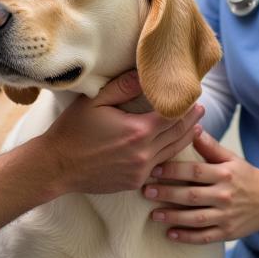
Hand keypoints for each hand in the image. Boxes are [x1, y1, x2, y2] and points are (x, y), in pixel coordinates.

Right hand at [44, 71, 204, 197]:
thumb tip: (145, 74)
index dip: (185, 104)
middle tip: (201, 108)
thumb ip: (123, 87)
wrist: (57, 167)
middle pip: (178, 134)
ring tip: (195, 127)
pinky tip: (172, 148)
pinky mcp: (135, 182)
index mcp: (138, 131)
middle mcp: (145, 153)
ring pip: (173, 153)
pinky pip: (160, 167)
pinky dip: (170, 155)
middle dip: (191, 120)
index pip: (173, 115)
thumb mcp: (95, 101)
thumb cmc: (73, 131)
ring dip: (186, 138)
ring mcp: (141, 171)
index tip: (193, 95)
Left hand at [143, 131, 258, 242]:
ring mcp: (226, 216)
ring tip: (153, 215)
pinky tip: (170, 234)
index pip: (194, 171)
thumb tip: (191, 126)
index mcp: (224, 174)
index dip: (172, 171)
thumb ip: (209, 146)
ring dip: (173, 217)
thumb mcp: (231, 158)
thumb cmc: (245, 176)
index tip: (153, 170)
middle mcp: (225, 195)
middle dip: (167, 193)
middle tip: (145, 191)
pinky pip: (204, 237)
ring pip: (196, 218)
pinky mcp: (228, 233)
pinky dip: (187, 237)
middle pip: (191, 195)